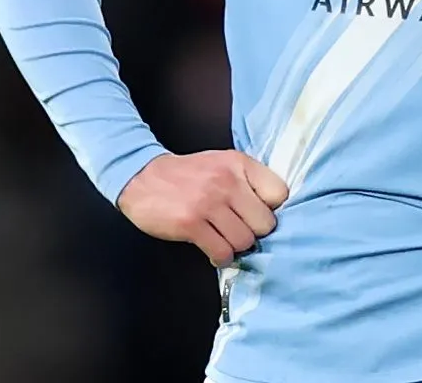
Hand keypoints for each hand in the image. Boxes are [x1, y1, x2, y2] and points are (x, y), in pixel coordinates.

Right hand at [116, 151, 289, 265]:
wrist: (142, 176)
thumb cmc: (187, 174)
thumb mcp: (222, 163)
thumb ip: (247, 180)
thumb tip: (272, 211)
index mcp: (239, 164)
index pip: (280, 194)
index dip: (271, 209)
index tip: (257, 213)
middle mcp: (227, 181)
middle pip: (265, 223)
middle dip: (254, 232)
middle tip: (240, 230)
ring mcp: (208, 203)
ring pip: (245, 241)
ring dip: (236, 246)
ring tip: (224, 239)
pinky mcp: (190, 223)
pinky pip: (222, 252)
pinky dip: (221, 257)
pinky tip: (214, 249)